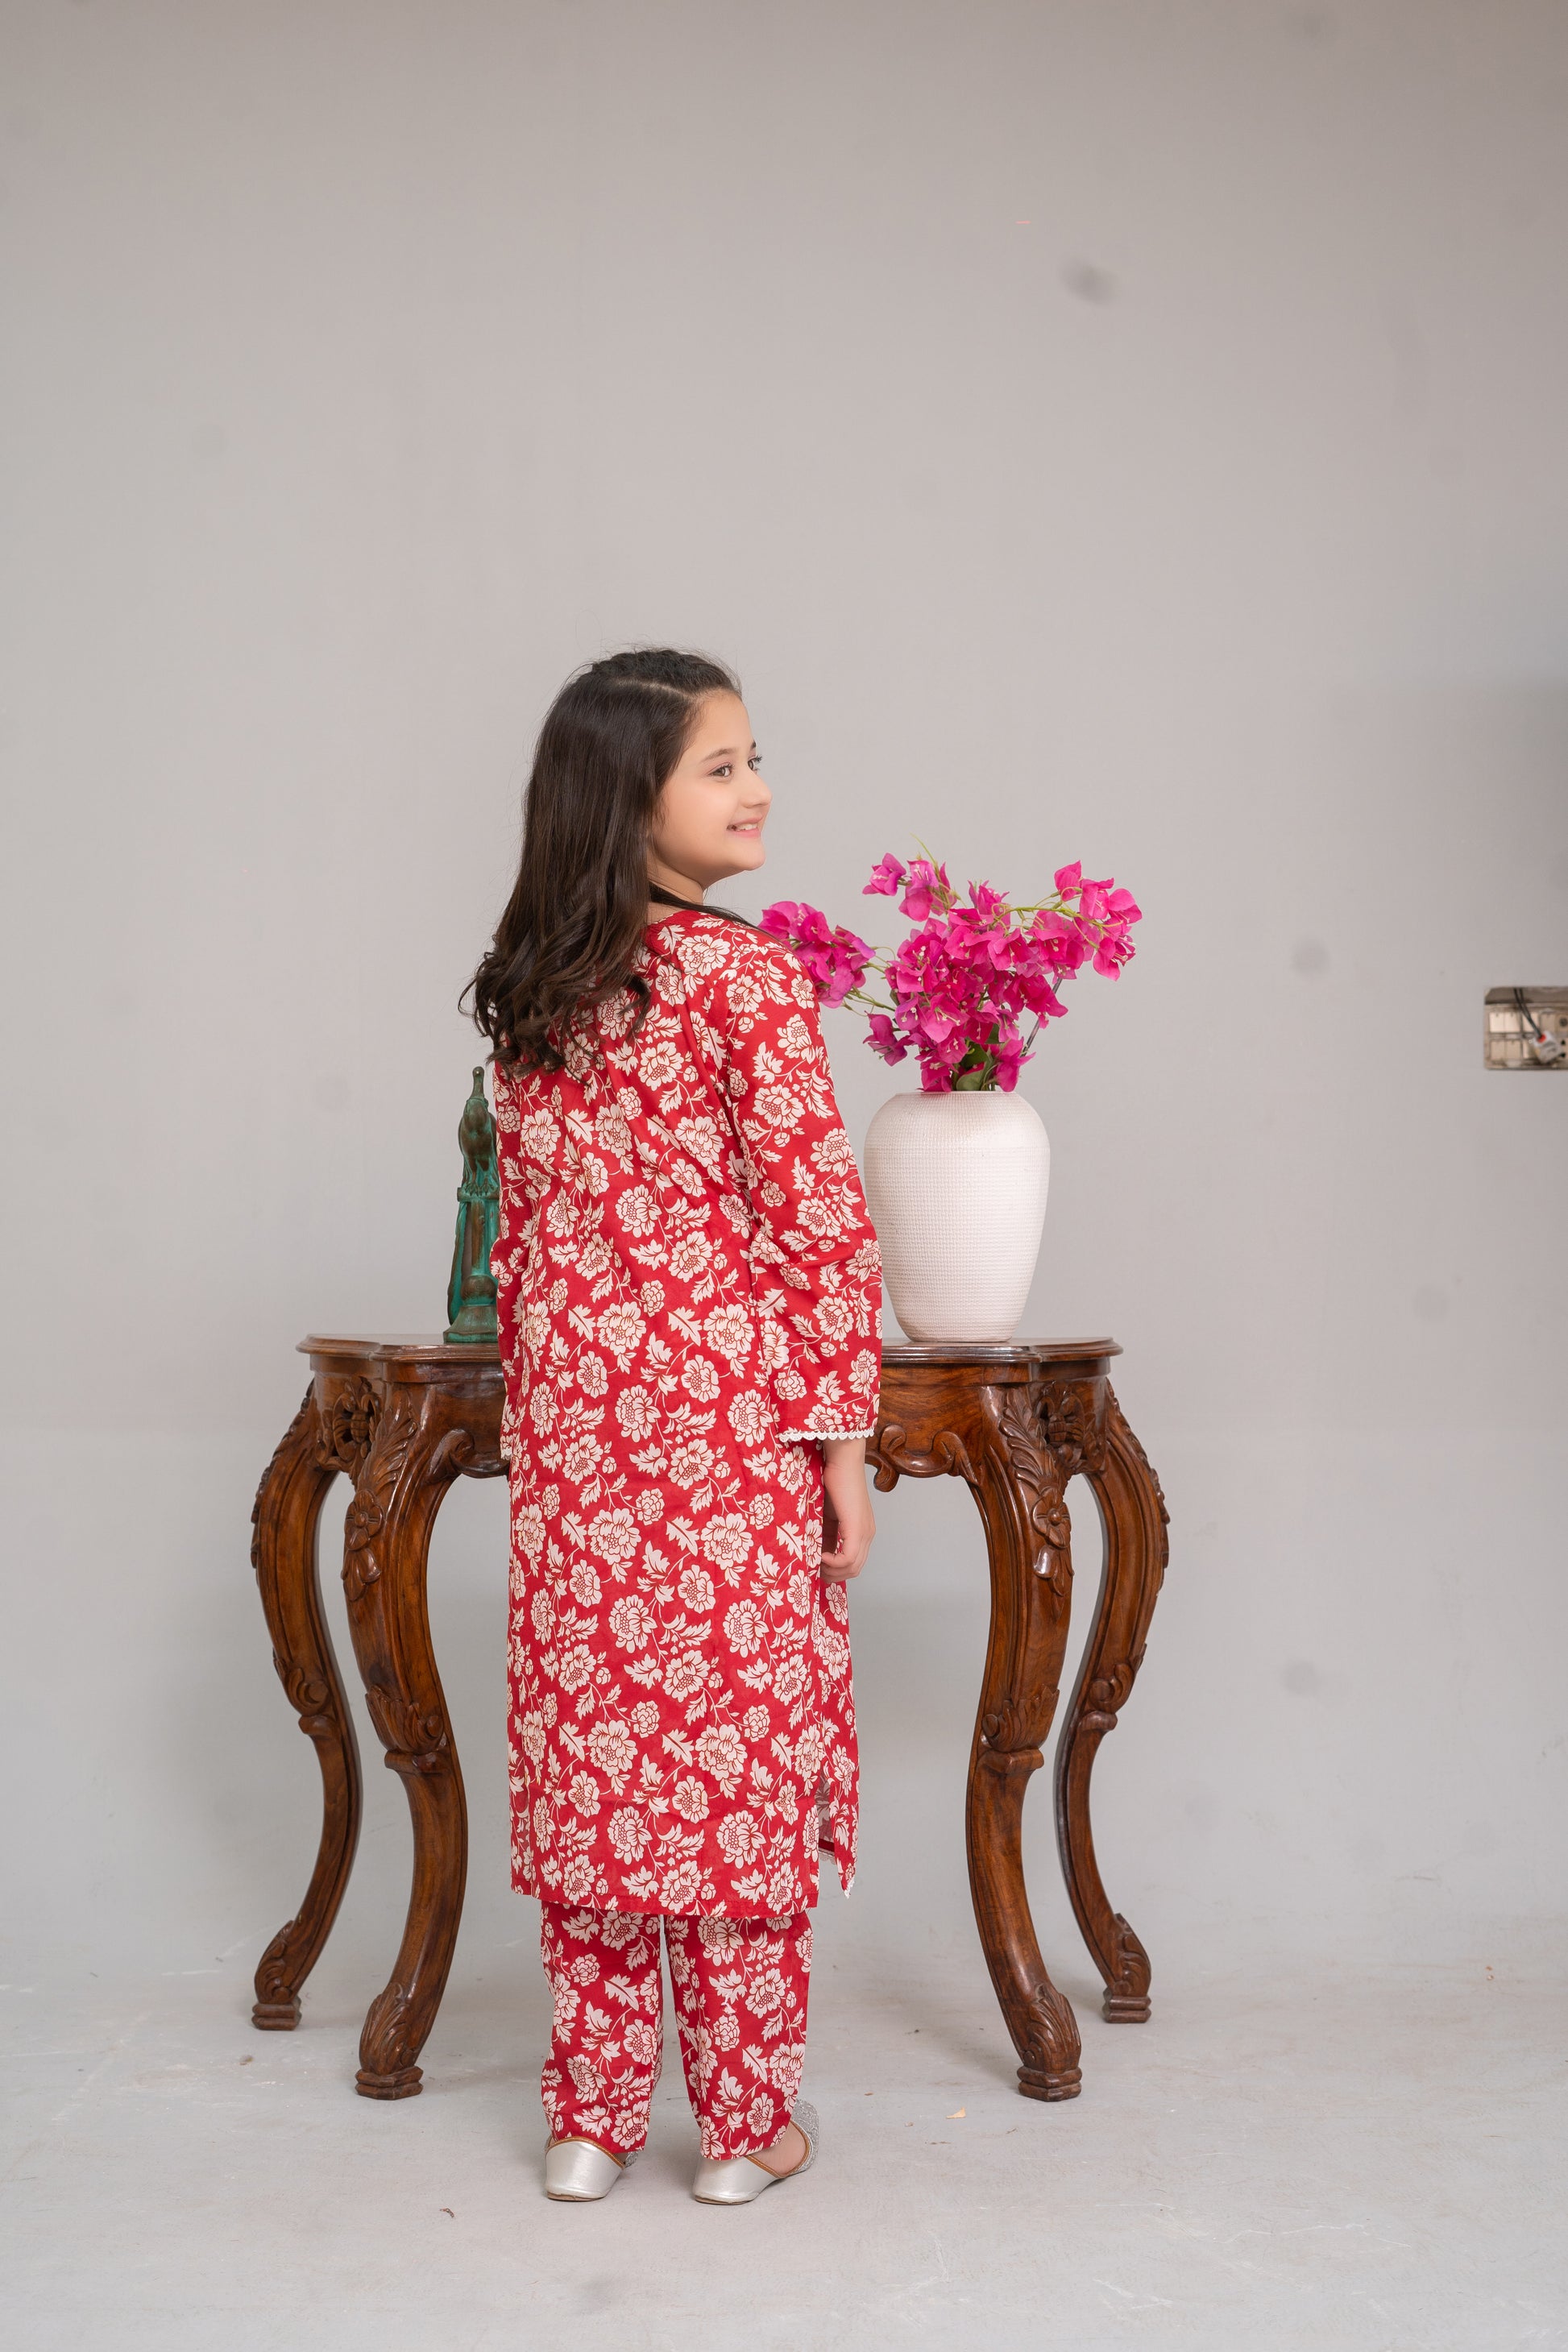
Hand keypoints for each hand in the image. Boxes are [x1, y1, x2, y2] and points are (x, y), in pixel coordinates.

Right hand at [819, 1438, 874, 1581]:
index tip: (817, 1568)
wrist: (842, 1461)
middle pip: (854, 1569)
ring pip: (852, 1567)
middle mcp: (868, 1534)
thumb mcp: (827, 1514)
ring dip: (832, 1571)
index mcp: (862, 1531)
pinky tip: (821, 1556)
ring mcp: (865, 1532)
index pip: (854, 1563)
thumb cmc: (834, 1481)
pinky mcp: (857, 1528)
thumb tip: (816, 1553)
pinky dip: (833, 1562)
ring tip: (815, 1564)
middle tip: (814, 1571)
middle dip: (833, 1575)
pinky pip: (848, 1558)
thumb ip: (826, 1533)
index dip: (836, 1571)